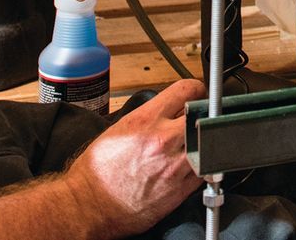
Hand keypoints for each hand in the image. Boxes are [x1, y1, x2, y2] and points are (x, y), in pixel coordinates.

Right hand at [63, 79, 205, 238]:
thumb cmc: (97, 170)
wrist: (89, 204)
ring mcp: (174, 166)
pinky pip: (204, 170)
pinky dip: (200, 164)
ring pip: (207, 143)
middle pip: (202, 115)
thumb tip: (167, 110)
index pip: (186, 90)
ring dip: (201, 141)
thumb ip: (149, 117)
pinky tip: (188, 165)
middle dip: (201, 114)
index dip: (194, 90)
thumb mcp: (119, 128)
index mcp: (146, 120)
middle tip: (197, 118)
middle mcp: (163, 140)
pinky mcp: (180, 191)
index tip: (196, 95)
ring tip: (191, 144)